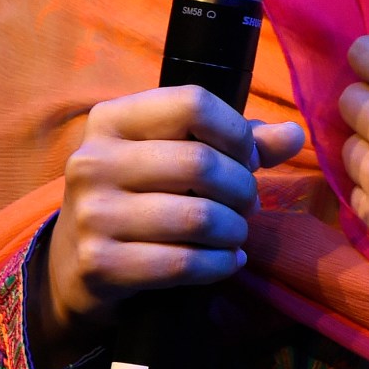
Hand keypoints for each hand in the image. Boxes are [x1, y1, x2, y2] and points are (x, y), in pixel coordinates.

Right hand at [33, 86, 306, 364]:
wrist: (75, 265)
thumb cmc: (137, 198)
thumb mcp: (172, 158)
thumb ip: (233, 143)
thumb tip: (294, 135)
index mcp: (111, 119)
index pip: (193, 103)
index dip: (235, 132)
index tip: (247, 159)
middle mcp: (93, 160)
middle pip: (200, 162)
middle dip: (241, 188)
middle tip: (247, 204)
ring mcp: (92, 214)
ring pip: (197, 216)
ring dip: (234, 229)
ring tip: (236, 233)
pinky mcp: (99, 263)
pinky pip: (182, 262)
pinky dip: (219, 264)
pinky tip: (226, 261)